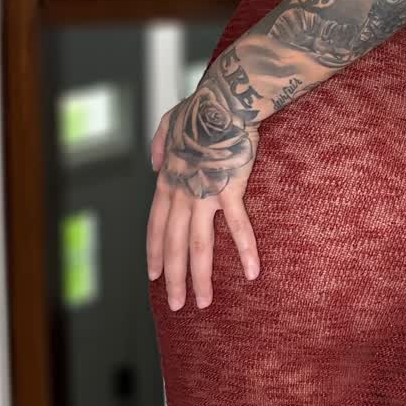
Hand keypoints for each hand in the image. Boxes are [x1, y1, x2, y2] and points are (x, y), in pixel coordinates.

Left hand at [146, 94, 260, 308]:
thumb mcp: (167, 122)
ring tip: (205, 303)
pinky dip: (246, 251)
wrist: (222, 100)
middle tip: (177, 305)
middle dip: (173, 279)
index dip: (154, 254)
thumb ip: (158, 143)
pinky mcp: (230, 191)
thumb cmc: (199, 107)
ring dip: (200, 278)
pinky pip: (238, 226)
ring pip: (198, 246)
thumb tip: (153, 162)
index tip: (153, 276)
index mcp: (168, 181)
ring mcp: (204, 195)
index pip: (156, 227)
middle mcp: (181, 194)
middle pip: (173, 246)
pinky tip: (253, 272)